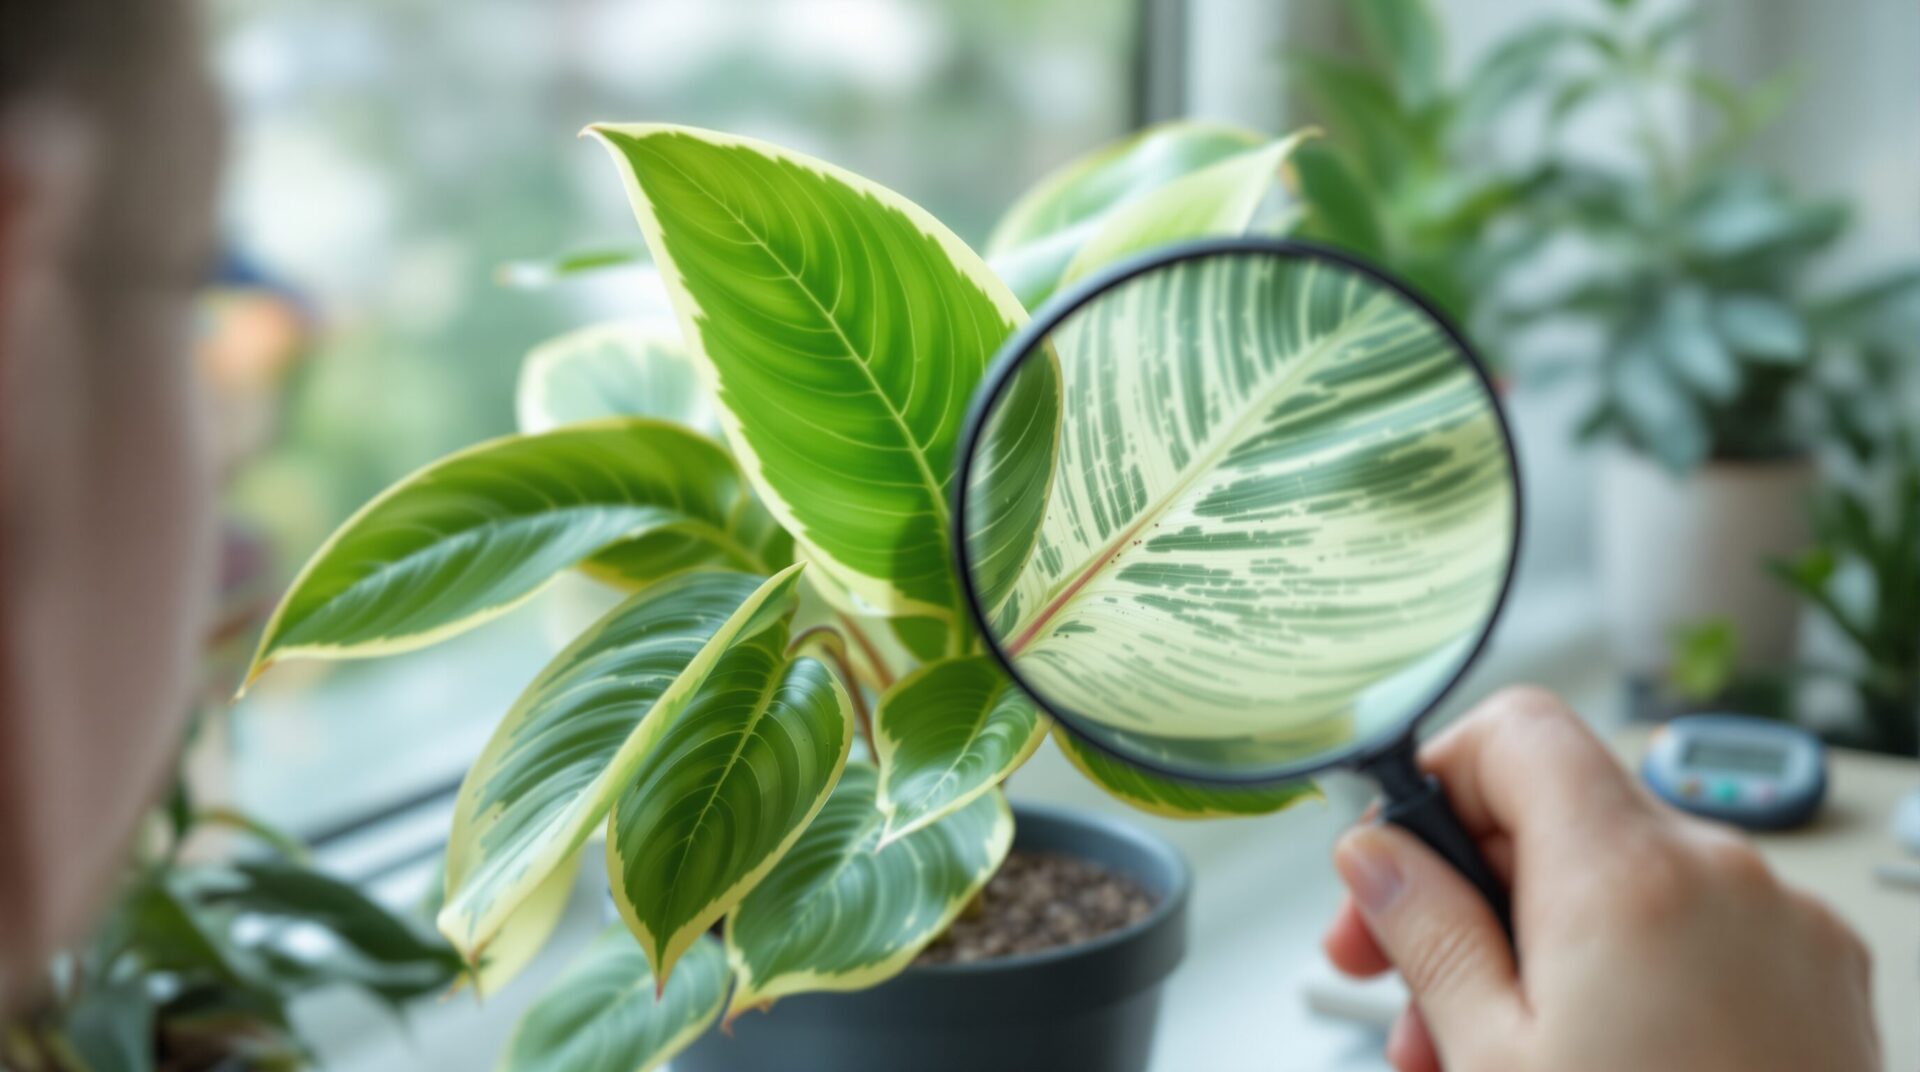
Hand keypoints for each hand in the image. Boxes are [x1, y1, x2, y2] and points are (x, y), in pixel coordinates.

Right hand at [1322, 687, 1878, 1071]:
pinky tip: (1579, 1056)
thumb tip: (1375, 855)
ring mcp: (1787, 928)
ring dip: (1537, 945)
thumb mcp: (1493, 1059)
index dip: (1438, 779)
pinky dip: (1623, 971)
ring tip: (1480, 1052)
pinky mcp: (1821, 983)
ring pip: (1620, 887)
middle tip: (1400, 983)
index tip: (1394, 857)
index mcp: (1631, 875)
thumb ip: (1426, 933)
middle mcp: (1724, 875)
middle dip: (1469, 890)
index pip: (1517, 732)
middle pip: (1561, 817)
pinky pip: (1693, 935)